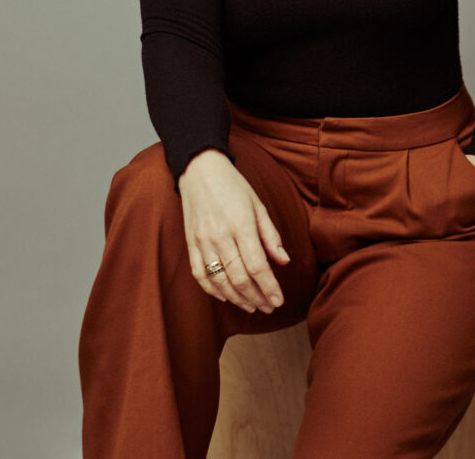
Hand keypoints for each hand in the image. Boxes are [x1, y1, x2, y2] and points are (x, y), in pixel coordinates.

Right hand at [178, 149, 290, 314]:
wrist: (199, 169)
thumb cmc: (233, 185)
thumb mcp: (258, 204)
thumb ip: (270, 234)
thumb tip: (284, 261)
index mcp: (241, 223)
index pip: (257, 265)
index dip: (269, 287)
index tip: (279, 300)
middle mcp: (220, 235)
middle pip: (239, 277)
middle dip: (256, 297)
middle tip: (269, 306)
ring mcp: (202, 240)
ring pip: (219, 280)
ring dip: (237, 298)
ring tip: (252, 306)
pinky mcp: (190, 243)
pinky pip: (199, 274)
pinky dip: (212, 290)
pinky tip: (226, 296)